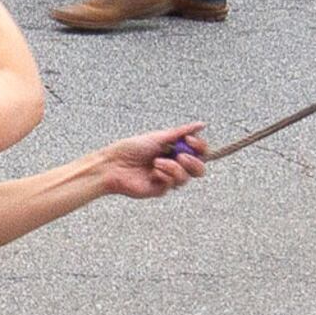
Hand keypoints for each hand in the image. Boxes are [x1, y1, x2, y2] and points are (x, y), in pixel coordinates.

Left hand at [92, 126, 207, 200]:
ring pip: (186, 178)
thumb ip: (181, 132)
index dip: (200, 148)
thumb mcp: (158, 137)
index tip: (190, 140)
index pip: (198, 152)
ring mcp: (167, 179)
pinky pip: (172, 184)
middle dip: (194, 162)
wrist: (113, 164)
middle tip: (181, 156)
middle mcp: (173, 165)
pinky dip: (164, 175)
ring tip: (156, 162)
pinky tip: (152, 171)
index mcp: (174, 151)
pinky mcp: (160, 190)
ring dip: (173, 168)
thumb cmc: (131, 148)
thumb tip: (202, 124)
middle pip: (199, 169)